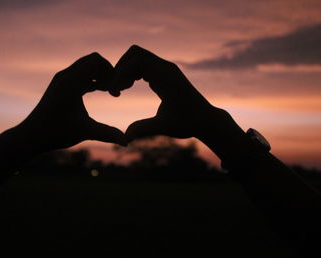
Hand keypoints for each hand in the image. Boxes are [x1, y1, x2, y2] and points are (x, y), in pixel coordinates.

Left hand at [16, 52, 126, 150]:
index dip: (112, 73)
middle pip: (93, 60)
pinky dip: (92, 79)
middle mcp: (65, 76)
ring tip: (110, 92)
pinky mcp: (60, 84)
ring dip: (100, 75)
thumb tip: (127, 142)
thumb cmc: (56, 134)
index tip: (117, 92)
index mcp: (71, 82)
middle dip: (107, 72)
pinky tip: (100, 92)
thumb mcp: (85, 132)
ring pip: (86, 66)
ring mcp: (61, 79)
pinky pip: (80, 73)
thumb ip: (108, 134)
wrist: (31, 136)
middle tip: (115, 90)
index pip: (97, 61)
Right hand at [111, 45, 225, 142]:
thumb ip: (143, 129)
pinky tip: (128, 88)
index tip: (115, 93)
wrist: (206, 120)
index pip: (137, 60)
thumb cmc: (188, 124)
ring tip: (120, 91)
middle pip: (135, 54)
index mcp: (166, 76)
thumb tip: (124, 139)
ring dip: (125, 70)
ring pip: (137, 57)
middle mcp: (165, 68)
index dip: (121, 73)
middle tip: (115, 90)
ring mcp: (165, 69)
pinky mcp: (164, 74)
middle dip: (120, 69)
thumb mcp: (164, 127)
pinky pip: (142, 64)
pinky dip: (131, 73)